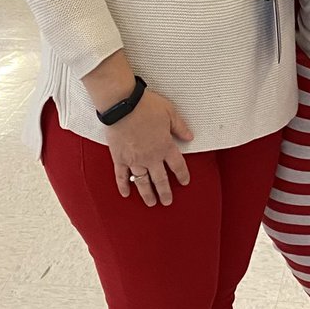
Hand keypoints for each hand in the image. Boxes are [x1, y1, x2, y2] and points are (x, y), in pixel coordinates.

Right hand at [105, 89, 193, 206]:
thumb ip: (180, 127)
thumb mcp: (170, 113)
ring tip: (151, 203)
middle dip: (165, 192)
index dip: (182, 175)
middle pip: (160, 179)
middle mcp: (151, 157)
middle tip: (167, 201)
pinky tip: (126, 194)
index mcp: (165, 146)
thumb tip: (190, 137)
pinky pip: (121, 176)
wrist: (122, 104)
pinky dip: (123, 186)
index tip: (184, 182)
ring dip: (147, 194)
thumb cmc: (146, 106)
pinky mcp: (119, 158)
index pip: (177, 165)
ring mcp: (134, 160)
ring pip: (142, 182)